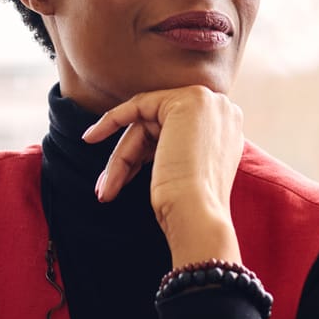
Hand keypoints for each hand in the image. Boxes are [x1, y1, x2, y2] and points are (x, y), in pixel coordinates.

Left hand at [83, 85, 244, 266]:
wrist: (199, 216)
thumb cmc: (191, 208)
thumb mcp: (187, 171)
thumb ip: (176, 148)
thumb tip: (144, 148)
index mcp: (226, 128)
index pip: (175, 131)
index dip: (144, 150)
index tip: (119, 172)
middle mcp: (222, 110)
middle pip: (157, 127)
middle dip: (128, 158)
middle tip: (105, 189)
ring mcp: (207, 103)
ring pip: (144, 123)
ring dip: (121, 158)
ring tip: (105, 189)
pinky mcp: (186, 102)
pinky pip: (137, 106)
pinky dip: (111, 121)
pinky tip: (92, 137)